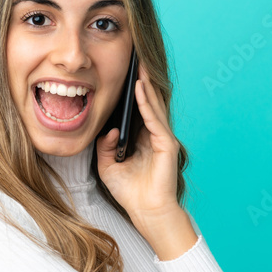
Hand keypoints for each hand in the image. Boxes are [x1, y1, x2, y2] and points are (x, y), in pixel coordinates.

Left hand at [96, 63, 179, 222]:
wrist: (147, 213)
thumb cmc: (131, 193)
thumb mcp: (107, 166)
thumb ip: (105, 146)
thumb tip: (109, 129)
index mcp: (141, 140)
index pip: (137, 110)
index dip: (132, 92)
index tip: (123, 73)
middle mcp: (153, 136)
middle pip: (148, 103)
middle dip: (142, 81)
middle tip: (135, 58)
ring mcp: (162, 139)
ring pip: (153, 106)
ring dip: (146, 85)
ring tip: (138, 65)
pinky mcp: (166, 144)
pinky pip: (154, 118)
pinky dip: (147, 102)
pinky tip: (140, 89)